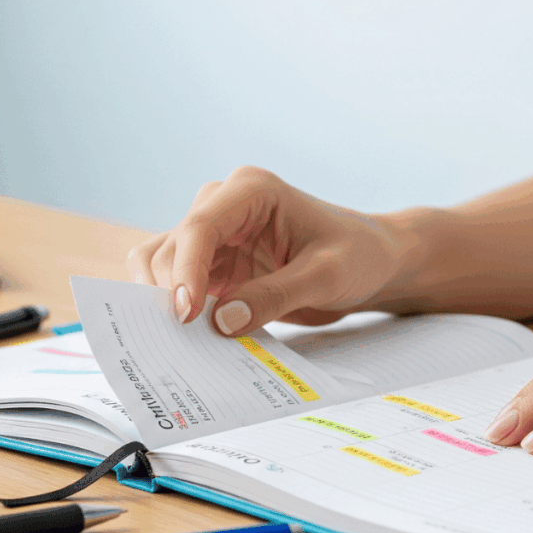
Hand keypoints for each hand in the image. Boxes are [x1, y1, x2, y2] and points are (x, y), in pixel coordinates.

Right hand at [126, 167, 404, 335]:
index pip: (200, 226)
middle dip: (168, 291)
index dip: (185, 271)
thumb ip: (276, 296)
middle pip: (172, 246)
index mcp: (251, 191)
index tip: (186, 315)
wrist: (371, 263)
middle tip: (181, 340)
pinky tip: (188, 339)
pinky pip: (176, 284)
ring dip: (162, 300)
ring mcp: (215, 235)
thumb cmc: (357, 255)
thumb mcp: (326, 276)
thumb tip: (221, 322)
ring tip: (181, 342)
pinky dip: (174, 309)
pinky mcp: (214, 263)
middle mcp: (224, 206)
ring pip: (161, 263)